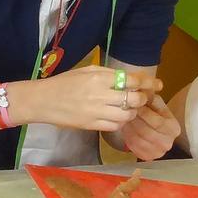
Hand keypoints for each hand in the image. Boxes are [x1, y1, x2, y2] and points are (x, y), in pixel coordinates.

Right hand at [15, 66, 160, 132]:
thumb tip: (129, 78)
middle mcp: (100, 94)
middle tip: (141, 98)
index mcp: (98, 77)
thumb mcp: (85, 70)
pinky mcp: (91, 125)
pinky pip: (115, 126)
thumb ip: (107, 74)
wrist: (42, 101)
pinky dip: (120, 123)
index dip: (147, 83)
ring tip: (128, 109)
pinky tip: (117, 118)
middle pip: (133, 99)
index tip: (155, 85)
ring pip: (127, 115)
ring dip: (132, 112)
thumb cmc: (63, 83)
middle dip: (141, 99)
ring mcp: (96, 112)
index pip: (132, 80)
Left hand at [114, 95, 179, 161]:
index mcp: (173, 128)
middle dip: (134, 121)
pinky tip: (124, 128)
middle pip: (146, 132)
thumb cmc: (156, 116)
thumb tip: (144, 91)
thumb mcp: (157, 106)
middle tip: (124, 111)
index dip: (145, 114)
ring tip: (122, 118)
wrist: (156, 133)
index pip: (158, 122)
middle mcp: (168, 142)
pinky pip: (133, 147)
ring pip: (138, 139)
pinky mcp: (147, 157)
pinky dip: (127, 136)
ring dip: (128, 128)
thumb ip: (152, 99)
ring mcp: (158, 152)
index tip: (134, 105)